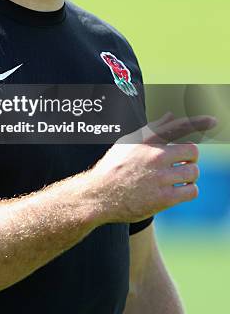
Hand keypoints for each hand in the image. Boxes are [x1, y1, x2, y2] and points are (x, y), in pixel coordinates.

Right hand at [90, 112, 216, 222]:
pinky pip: (191, 191)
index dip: (198, 122)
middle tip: (182, 164)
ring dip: (189, 176)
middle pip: (192, 152)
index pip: (177, 127)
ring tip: (177, 179)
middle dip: (190, 158)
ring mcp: (160, 177)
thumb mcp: (128, 143)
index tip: (214, 121)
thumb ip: (152, 129)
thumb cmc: (113, 167)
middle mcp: (155, 156)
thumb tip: (171, 115)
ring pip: (193, 172)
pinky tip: (179, 190)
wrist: (99, 195)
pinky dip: (189, 190)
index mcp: (147, 141)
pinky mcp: (164, 198)